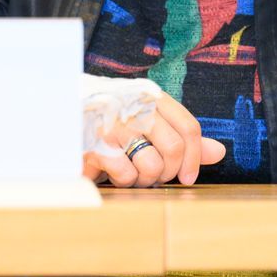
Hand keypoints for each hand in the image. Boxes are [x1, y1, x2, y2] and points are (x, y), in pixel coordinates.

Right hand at [83, 91, 226, 186]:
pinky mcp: (95, 144)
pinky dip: (122, 180)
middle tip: (153, 175)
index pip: (188, 127)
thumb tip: (219, 153)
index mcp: (149, 96)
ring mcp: (113, 124)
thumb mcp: (146, 122)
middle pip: (174, 148)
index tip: (188, 177)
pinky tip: (110, 171)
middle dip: (167, 171)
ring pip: (152, 165)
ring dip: (143, 178)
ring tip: (128, 170)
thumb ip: (181, 136)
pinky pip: (126, 174)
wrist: (56, 114)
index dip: (195, 156)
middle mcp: (133, 105)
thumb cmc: (108, 121)